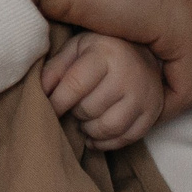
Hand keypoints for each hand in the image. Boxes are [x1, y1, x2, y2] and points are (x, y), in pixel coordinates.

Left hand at [44, 31, 165, 149]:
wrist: (143, 51)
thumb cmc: (101, 51)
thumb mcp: (75, 49)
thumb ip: (55, 69)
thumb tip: (39, 93)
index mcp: (105, 53)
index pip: (74, 86)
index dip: (56, 103)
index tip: (46, 109)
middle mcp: (128, 74)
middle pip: (90, 109)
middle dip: (74, 113)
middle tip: (71, 109)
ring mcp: (144, 95)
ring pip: (109, 127)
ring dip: (89, 130)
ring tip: (83, 122)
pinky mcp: (153, 112)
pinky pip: (127, 138)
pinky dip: (107, 143)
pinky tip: (95, 136)